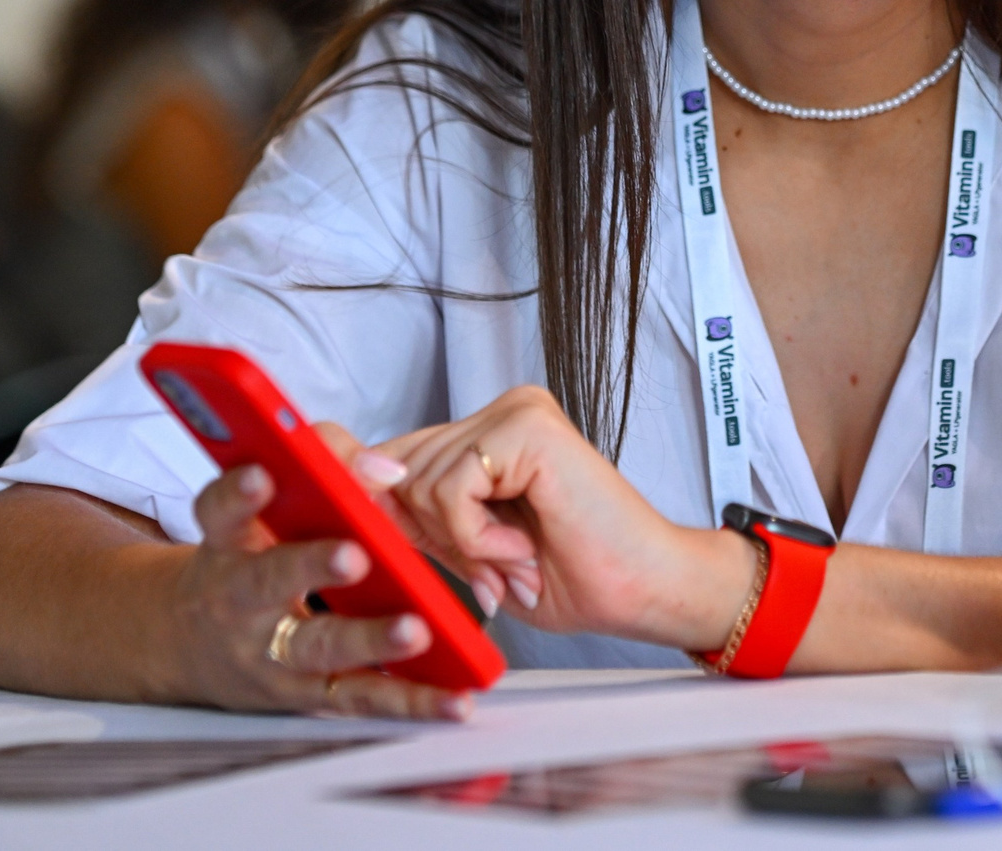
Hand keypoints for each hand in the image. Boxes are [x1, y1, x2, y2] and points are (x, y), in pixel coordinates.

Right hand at [164, 458, 472, 719]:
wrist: (190, 643)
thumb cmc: (247, 558)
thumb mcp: (263, 510)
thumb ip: (327, 466)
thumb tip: (387, 470)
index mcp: (230, 541)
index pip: (222, 511)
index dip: (239, 493)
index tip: (263, 476)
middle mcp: (240, 599)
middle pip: (269, 580)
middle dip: (312, 566)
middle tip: (355, 555)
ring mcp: (270, 652)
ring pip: (320, 648)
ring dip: (371, 641)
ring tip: (415, 631)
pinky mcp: (304, 693)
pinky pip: (359, 696)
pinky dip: (408, 699)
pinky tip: (451, 698)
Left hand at [374, 385, 755, 653]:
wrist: (645, 589)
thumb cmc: (574, 575)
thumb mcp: (469, 549)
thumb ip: (418, 517)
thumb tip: (356, 484)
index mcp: (487, 434)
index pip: (393, 457)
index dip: (382, 506)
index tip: (402, 544)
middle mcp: (500, 412)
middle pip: (397, 470)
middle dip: (432, 536)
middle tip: (496, 568)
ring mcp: (515, 413)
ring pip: (419, 482)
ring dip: (460, 543)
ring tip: (516, 558)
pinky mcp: (528, 428)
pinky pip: (451, 488)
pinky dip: (476, 537)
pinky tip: (522, 547)